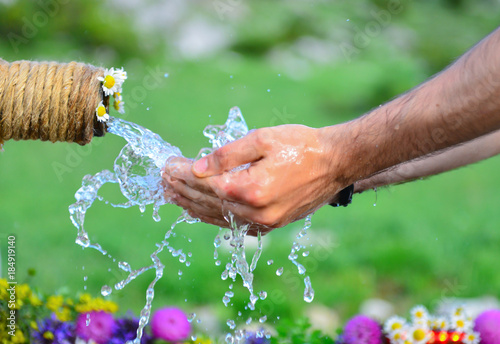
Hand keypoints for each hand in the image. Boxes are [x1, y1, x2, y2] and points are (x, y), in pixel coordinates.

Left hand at [163, 124, 346, 234]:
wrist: (335, 163)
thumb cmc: (301, 146)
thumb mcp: (262, 139)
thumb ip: (227, 154)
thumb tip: (197, 167)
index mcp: (251, 188)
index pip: (205, 183)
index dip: (182, 174)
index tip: (167, 166)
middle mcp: (255, 212)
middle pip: (207, 201)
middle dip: (182, 189)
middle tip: (163, 180)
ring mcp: (263, 222)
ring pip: (216, 216)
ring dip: (191, 204)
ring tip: (171, 195)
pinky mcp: (270, 224)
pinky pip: (231, 223)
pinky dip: (211, 215)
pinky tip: (197, 210)